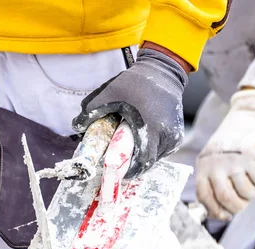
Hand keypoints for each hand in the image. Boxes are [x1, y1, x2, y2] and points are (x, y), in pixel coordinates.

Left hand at [72, 47, 187, 177]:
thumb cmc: (136, 82)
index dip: (129, 171)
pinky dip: (151, 150)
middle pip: (149, 162)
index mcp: (151, 129)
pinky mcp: (178, 133)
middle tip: (118, 162)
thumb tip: (76, 127)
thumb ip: (91, 111)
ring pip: (156, 157)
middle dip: (133, 165)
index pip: (142, 162)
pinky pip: (163, 150)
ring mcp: (175, 135)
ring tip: (128, 152)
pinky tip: (139, 143)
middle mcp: (167, 135)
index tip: (117, 172)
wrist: (163, 70)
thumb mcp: (109, 93)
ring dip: (142, 158)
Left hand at [196, 89, 254, 219]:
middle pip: (226, 198)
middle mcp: (216, 164)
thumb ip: (214, 179)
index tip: (224, 215)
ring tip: (254, 186)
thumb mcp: (214, 158)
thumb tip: (220, 209)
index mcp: (203, 166)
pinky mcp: (252, 156)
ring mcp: (233, 160)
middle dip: (238, 207)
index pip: (204, 196)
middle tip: (244, 203)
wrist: (248, 115)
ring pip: (246, 192)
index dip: (214, 211)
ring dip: (253, 194)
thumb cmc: (232, 141)